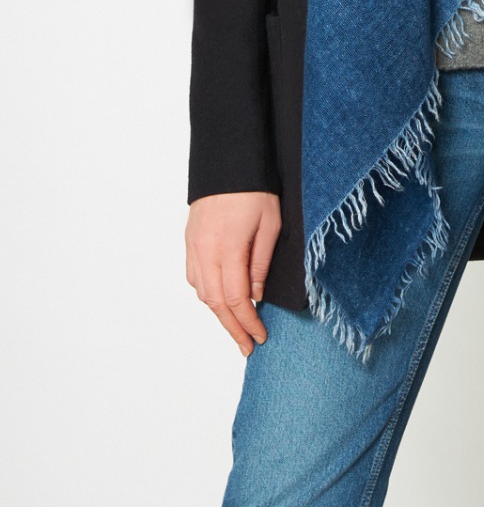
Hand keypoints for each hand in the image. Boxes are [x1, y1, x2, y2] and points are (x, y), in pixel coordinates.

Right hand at [185, 191, 281, 354]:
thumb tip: (256, 295)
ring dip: (219, 314)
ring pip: (202, 293)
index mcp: (228, 249)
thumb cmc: (254, 189)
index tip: (259, 337)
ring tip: (236, 327)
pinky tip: (220, 300)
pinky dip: (207, 294)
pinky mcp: (189, 241)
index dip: (248, 323)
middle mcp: (205, 252)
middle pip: (216, 303)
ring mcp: (194, 247)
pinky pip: (194, 277)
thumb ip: (261, 262)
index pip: (237, 299)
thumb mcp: (270, 224)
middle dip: (232, 328)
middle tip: (246, 346)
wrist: (227, 161)